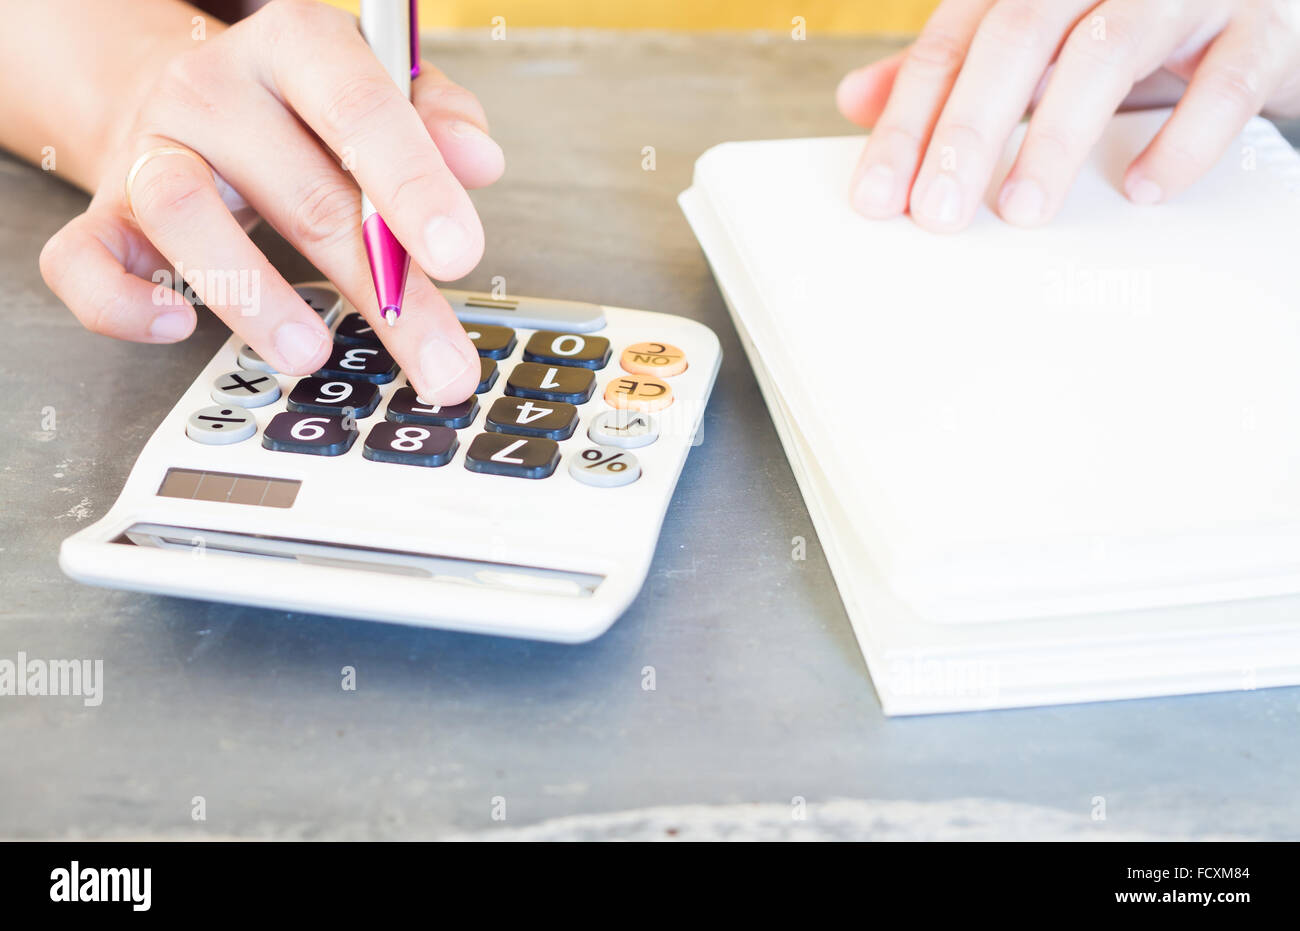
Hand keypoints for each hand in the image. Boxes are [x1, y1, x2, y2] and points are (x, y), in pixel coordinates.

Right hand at [39, 0, 502, 403]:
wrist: (190, 100)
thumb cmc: (306, 113)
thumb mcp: (378, 92)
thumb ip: (434, 118)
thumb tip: (478, 160)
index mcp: (296, 49)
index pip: (359, 107)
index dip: (412, 184)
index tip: (458, 255)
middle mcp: (214, 92)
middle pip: (303, 193)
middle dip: (382, 294)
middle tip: (439, 367)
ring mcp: (152, 151)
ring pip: (185, 215)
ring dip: (254, 295)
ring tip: (312, 353)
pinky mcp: (106, 214)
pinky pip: (85, 260)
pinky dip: (120, 302)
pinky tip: (175, 328)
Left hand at [836, 0, 1299, 232]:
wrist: (1267, 9)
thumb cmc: (1134, 30)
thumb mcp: (1036, 49)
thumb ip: (953, 69)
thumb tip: (858, 100)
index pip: (952, 42)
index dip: (908, 121)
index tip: (879, 195)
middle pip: (1016, 34)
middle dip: (967, 129)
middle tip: (937, 212)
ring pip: (1108, 49)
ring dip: (1055, 135)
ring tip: (1022, 209)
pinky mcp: (1262, 27)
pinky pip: (1223, 81)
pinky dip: (1180, 140)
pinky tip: (1142, 188)